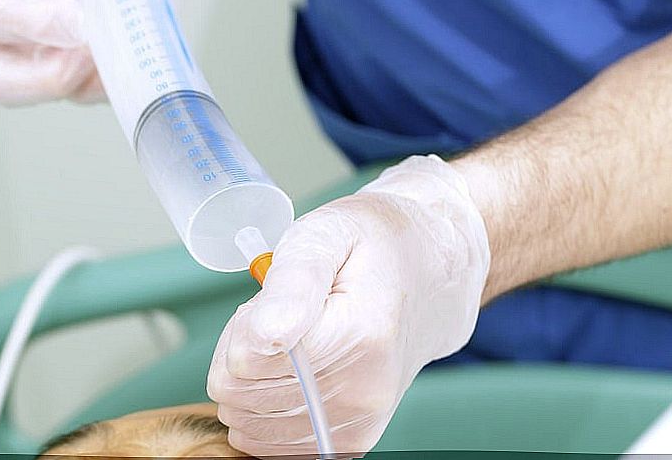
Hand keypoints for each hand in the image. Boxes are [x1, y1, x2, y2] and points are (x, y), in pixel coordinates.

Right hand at [0, 0, 186, 105]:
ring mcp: (49, 43)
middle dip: (48, 79)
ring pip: (54, 92)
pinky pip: (95, 89)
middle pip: (3, 79)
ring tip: (126, 46)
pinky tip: (141, 48)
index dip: (32, 24)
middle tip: (94, 53)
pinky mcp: (85, 57)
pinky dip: (120, 79)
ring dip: (92, 83)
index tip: (81, 18)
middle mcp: (16, 15)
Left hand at [208, 155, 490, 455]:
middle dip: (242, 350)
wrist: (432, 274)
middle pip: (239, 393)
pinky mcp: (351, 442)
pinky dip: (262, 411)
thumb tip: (265, 333)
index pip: (244, 359)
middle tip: (282, 316)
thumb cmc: (373, 245)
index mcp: (359, 336)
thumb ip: (293, 282)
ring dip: (251, 381)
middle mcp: (363, 392)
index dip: (243, 323)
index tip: (273, 297)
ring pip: (246, 422)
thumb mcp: (328, 233)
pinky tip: (292, 373)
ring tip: (291, 341)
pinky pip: (268, 446)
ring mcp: (359, 423)